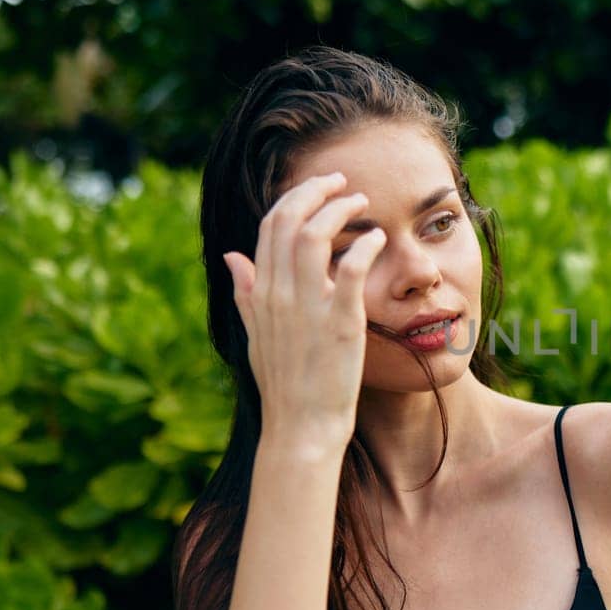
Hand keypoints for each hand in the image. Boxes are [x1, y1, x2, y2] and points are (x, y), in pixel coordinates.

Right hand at [221, 171, 385, 441]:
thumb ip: (245, 293)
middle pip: (290, 220)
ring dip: (340, 209)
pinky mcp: (339, 324)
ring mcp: (307, 308)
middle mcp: (278, 294)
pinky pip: (350, 270)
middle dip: (317, 191)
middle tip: (343, 182)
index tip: (321, 189)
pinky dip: (365, 246)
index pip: (271, 225)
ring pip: (315, 236)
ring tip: (362, 203)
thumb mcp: (255, 334)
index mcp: (260, 293)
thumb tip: (232, 256)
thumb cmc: (284, 383)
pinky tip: (378, 239)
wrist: (301, 427)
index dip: (296, 198)